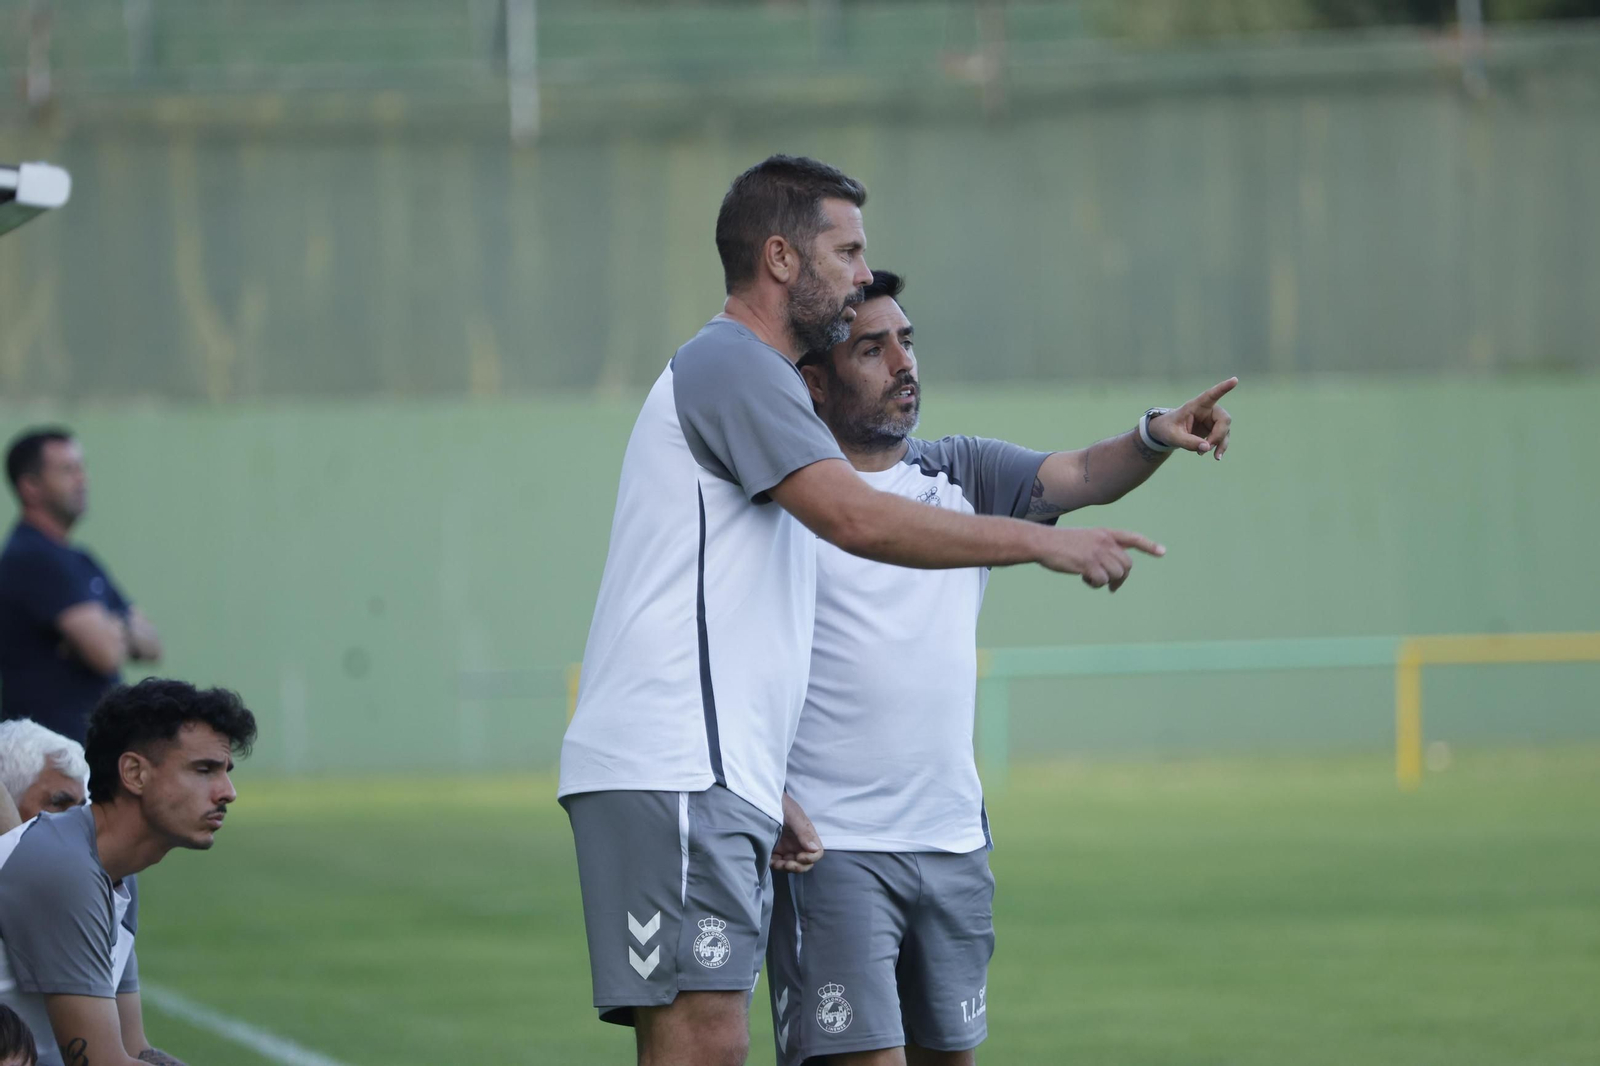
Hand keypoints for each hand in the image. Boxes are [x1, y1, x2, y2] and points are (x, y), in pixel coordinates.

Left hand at [771, 794, 823, 873]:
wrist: (761, 798)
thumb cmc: (781, 803)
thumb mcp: (793, 815)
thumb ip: (803, 832)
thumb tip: (814, 849)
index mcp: (807, 834)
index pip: (816, 852)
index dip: (811, 858)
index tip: (799, 857)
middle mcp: (799, 842)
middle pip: (805, 863)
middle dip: (798, 867)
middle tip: (787, 864)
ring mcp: (786, 847)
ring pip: (791, 865)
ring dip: (785, 867)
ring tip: (776, 862)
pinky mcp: (774, 849)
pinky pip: (778, 863)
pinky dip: (775, 865)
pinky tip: (769, 860)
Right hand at [1037, 527, 1164, 591]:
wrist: (1042, 542)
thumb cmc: (1060, 543)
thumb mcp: (1085, 539)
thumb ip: (1101, 549)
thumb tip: (1113, 572)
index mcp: (1105, 533)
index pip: (1133, 538)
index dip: (1149, 546)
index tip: (1162, 552)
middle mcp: (1105, 541)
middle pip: (1127, 564)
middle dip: (1121, 578)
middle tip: (1111, 587)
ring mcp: (1098, 552)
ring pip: (1116, 574)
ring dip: (1105, 581)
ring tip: (1089, 577)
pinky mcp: (1089, 563)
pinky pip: (1102, 581)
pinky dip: (1095, 584)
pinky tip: (1083, 578)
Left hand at [1152, 377, 1235, 458]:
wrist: (1166, 433)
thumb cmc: (1167, 429)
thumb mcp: (1173, 437)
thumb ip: (1188, 442)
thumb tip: (1207, 447)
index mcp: (1195, 406)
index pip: (1210, 395)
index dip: (1223, 388)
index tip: (1234, 380)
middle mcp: (1207, 410)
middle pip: (1223, 419)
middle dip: (1219, 435)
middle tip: (1207, 447)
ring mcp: (1212, 420)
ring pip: (1225, 430)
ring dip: (1220, 443)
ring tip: (1212, 456)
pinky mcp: (1213, 429)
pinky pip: (1223, 438)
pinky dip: (1220, 447)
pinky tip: (1216, 455)